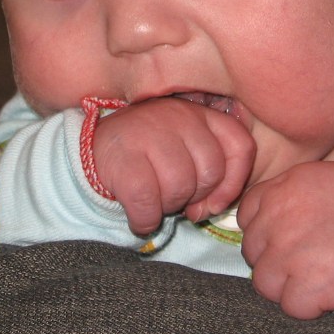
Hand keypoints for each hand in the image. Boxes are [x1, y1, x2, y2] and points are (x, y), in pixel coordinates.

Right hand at [94, 96, 254, 235]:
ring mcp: (148, 132)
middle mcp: (178, 116)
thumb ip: (212, 169)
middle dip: (195, 197)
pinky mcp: (122, 157)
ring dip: (167, 207)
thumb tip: (211, 207)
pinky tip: (139, 215)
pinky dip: (144, 219)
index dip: (233, 183)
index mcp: (201, 114)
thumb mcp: (187, 149)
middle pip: (210, 173)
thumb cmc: (150, 156)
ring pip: (179, 188)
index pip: (240, 146)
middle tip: (174, 196)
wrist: (93, 150)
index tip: (214, 203)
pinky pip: (148, 202)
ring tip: (154, 199)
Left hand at [237, 160, 333, 319]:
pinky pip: (292, 306)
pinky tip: (328, 290)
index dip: (267, 232)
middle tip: (306, 258)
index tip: (287, 236)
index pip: (247, 219)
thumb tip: (269, 219)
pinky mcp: (309, 287)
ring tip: (317, 275)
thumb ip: (286, 195)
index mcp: (278, 193)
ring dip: (288, 284)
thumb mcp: (317, 177)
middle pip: (254, 254)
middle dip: (275, 259)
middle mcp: (276, 224)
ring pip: (266, 284)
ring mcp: (290, 257)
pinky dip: (309, 304)